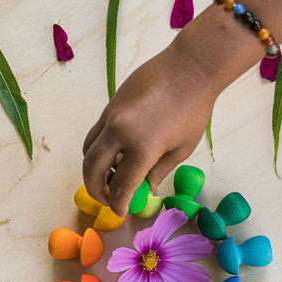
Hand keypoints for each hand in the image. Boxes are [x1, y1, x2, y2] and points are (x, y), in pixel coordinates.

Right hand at [82, 43, 216, 215]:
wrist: (189, 68)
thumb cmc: (193, 110)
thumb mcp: (181, 149)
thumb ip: (158, 171)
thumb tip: (144, 188)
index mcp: (142, 148)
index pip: (120, 186)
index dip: (118, 204)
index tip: (120, 213)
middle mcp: (119, 132)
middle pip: (92, 169)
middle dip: (95, 189)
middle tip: (106, 200)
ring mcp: (111, 116)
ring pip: (88, 149)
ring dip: (92, 168)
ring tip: (107, 178)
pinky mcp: (110, 104)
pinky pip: (96, 133)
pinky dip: (99, 148)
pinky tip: (114, 155)